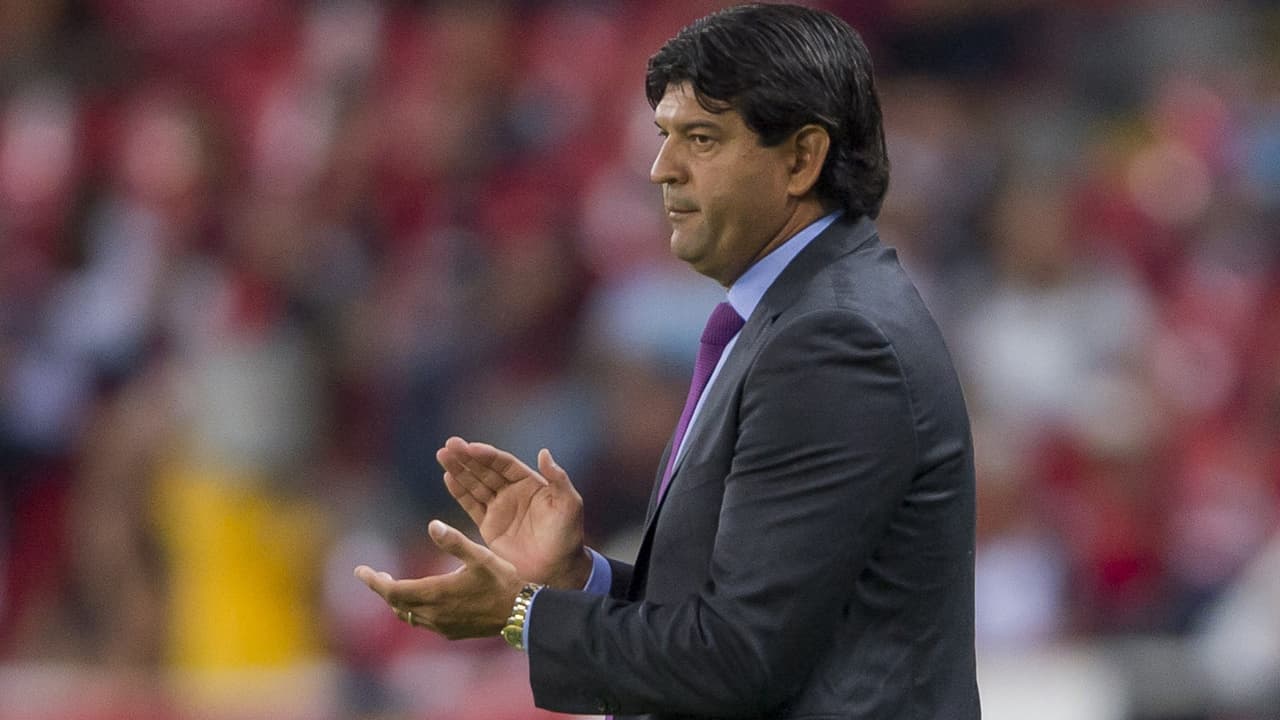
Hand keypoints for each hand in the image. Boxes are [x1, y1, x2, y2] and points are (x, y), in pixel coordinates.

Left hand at [354, 520, 522, 639]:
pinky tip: (420, 598)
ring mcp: (441, 625)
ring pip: (407, 615)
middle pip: (396, 604)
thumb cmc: (502, 581)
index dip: (373, 581)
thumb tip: (432, 524)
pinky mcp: (450, 632)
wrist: (521, 613)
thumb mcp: (480, 555)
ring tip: (394, 584)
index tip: (360, 570)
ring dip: (397, 600)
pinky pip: (421, 622)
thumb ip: (454, 541)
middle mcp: (433, 613)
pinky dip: (412, 609)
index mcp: (435, 593)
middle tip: (375, 574)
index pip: (392, 591)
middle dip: (383, 588)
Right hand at [436, 436, 590, 589]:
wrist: (557, 569)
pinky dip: (459, 492)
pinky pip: (471, 505)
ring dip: (459, 470)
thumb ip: (558, 479)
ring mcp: (499, 508)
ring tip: (442, 455)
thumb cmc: (567, 536)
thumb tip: (544, 452)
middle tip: (449, 444)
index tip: (470, 447)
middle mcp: (512, 492)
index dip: (487, 455)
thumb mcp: (569, 504)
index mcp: (530, 483)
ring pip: (475, 484)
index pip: (504, 464)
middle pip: (485, 470)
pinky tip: (448, 477)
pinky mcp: (489, 526)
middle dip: (467, 457)